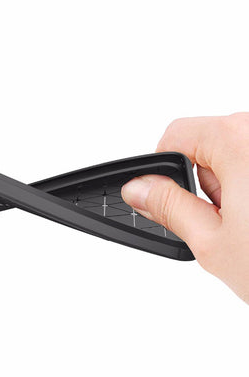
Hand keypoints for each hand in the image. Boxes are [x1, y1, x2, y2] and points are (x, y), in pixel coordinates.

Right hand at [121, 112, 248, 303]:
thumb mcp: (213, 242)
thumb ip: (168, 207)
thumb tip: (138, 189)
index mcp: (240, 141)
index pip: (176, 133)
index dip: (163, 167)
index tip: (169, 196)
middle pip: (212, 144)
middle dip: (209, 184)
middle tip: (227, 224)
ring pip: (242, 156)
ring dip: (238, 189)